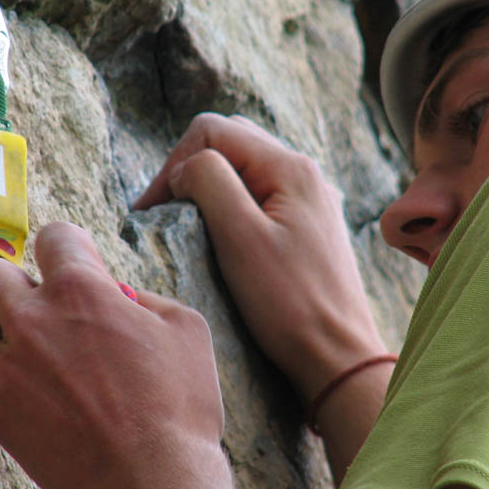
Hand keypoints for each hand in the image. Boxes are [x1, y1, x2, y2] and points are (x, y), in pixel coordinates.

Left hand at [0, 222, 223, 488]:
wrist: (153, 481)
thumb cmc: (178, 406)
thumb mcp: (185, 328)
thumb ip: (142, 298)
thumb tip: (118, 296)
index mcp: (82, 290)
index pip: (56, 236)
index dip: (71, 246)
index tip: (78, 261)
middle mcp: (35, 319)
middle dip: (18, 279)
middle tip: (43, 302)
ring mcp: (10, 363)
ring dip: (6, 325)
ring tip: (36, 347)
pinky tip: (21, 372)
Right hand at [134, 114, 384, 405]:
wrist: (338, 356)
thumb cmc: (288, 303)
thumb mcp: (239, 237)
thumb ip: (209, 182)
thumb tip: (186, 168)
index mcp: (289, 167)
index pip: (211, 131)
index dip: (173, 164)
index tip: (151, 212)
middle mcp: (304, 173)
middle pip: (230, 141)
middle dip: (189, 167)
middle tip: (164, 213)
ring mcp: (309, 199)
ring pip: (244, 167)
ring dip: (209, 185)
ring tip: (187, 223)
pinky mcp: (308, 225)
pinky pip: (261, 194)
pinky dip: (231, 203)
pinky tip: (221, 235)